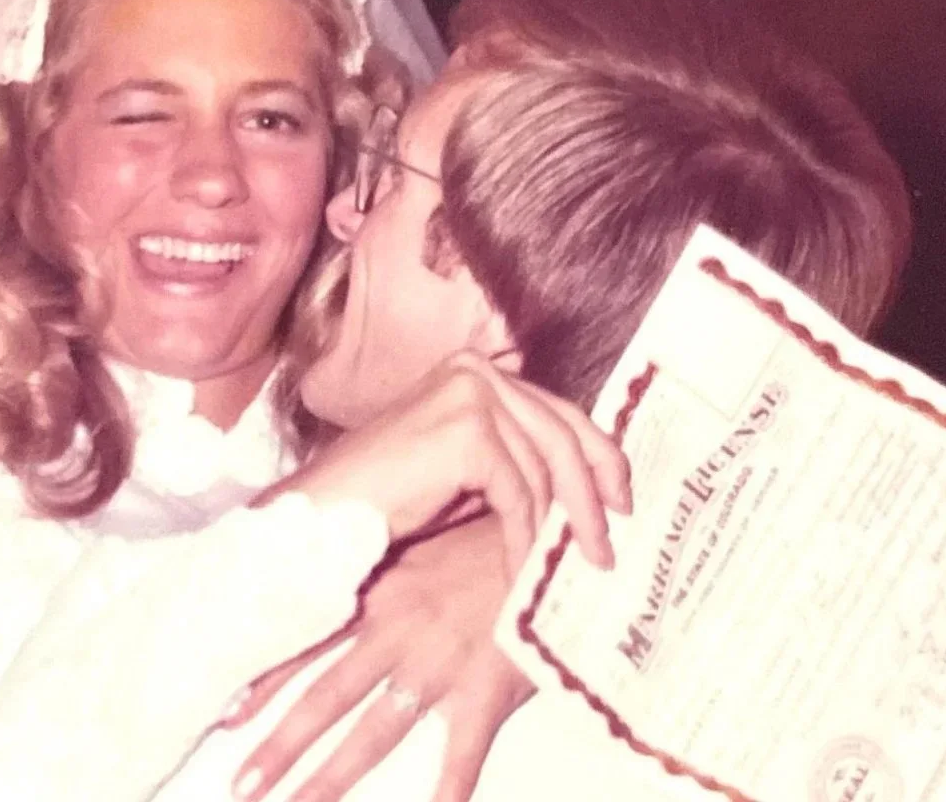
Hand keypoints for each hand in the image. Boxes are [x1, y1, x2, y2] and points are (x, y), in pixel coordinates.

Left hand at [226, 515, 533, 801]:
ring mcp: (441, 664)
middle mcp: (398, 629)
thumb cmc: (486, 531)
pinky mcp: (488, 688)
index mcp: (378, 591)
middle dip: (280, 746)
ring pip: (375, 733)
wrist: (550, 530)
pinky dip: (447, 793)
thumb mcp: (424, 537)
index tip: (222, 718)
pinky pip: (464, 753)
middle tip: (240, 787)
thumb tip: (331, 579)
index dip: (261, 683)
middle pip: (326, 698)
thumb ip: (381, 564)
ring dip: (332, 778)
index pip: (304, 642)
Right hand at [289, 351, 631, 574]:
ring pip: (543, 469)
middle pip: (561, 434)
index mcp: (476, 371)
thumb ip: (514, 460)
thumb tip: (582, 490)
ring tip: (565, 568)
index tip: (620, 499)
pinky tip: (521, 574)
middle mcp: (476, 371)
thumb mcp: (464, 470)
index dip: (597, 456)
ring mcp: (471, 395)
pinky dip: (524, 539)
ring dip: (556, 527)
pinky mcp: (467, 431)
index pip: (557, 410)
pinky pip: (518, 495)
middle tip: (605, 545)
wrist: (325, 512)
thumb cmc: (386, 498)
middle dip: (591, 495)